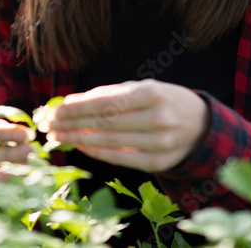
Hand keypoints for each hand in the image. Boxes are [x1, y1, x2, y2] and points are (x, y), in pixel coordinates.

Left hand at [42, 79, 209, 171]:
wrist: (201, 125)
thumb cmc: (164, 101)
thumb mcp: (143, 88)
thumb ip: (110, 95)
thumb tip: (71, 103)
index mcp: (152, 94)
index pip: (105, 102)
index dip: (76, 107)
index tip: (54, 109)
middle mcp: (157, 119)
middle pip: (103, 123)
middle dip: (71, 124)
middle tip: (48, 124)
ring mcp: (159, 143)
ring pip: (109, 142)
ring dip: (78, 139)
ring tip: (57, 136)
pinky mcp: (158, 162)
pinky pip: (120, 158)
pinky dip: (97, 152)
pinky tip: (80, 146)